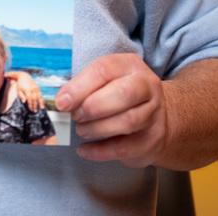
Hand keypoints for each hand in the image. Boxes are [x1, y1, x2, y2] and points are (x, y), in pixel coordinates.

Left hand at [11, 71, 43, 111]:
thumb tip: (24, 102)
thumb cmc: (20, 84)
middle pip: (34, 98)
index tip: (30, 109)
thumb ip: (21, 95)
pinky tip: (42, 103)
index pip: (29, 99)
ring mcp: (36, 88)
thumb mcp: (18, 89)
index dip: (30, 105)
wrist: (24, 76)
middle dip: (35, 105)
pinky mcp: (38, 87)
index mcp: (27, 89)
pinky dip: (42, 99)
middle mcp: (32, 88)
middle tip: (34, 111)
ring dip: (40, 103)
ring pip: (39, 96)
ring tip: (41, 108)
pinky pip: (41, 94)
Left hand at [54, 53, 168, 165]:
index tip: (62, 102)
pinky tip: (85, 150)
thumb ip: (84, 87)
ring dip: (97, 129)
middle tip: (75, 116)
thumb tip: (60, 101)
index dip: (80, 87)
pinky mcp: (152, 139)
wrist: (157, 118)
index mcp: (130, 65)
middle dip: (92, 107)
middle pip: (123, 94)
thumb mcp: (106, 81)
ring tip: (81, 131)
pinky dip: (100, 151)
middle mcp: (147, 86)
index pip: (104, 70)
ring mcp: (154, 113)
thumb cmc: (120, 96)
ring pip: (127, 121)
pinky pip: (125, 148)